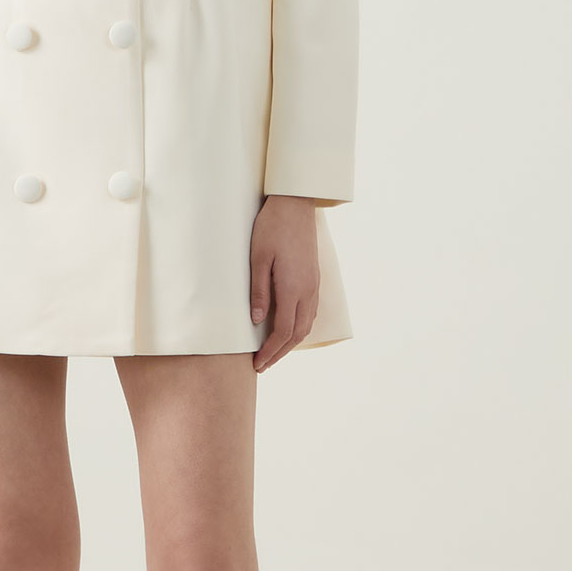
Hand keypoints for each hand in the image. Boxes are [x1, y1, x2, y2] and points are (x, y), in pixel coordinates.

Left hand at [249, 195, 321, 371]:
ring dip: (290, 343)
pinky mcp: (314, 279)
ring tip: (273, 352)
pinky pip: (310, 312)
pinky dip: (299, 328)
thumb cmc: (272, 228)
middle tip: (262, 366)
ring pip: (306, 325)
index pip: (283, 332)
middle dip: (279, 353)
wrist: (296, 204)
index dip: (270, 352)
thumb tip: (258, 321)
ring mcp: (314, 285)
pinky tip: (288, 330)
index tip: (257, 364)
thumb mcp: (258, 259)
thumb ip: (259, 291)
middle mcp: (307, 291)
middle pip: (297, 334)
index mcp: (293, 289)